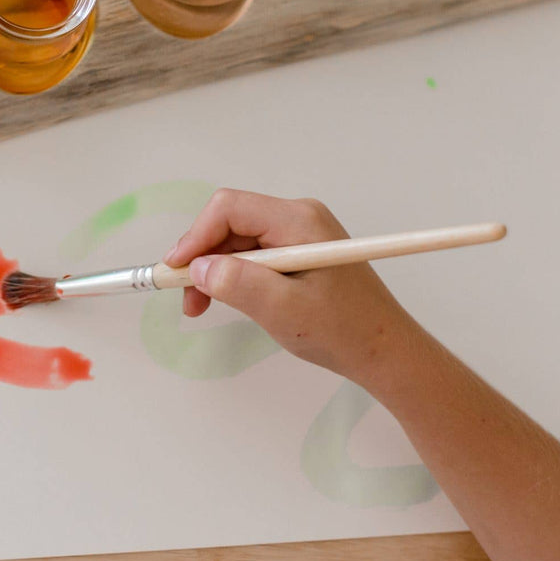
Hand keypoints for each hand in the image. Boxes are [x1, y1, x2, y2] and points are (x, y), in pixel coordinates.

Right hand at [163, 188, 426, 380]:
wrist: (384, 351)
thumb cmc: (342, 331)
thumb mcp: (283, 310)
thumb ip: (238, 284)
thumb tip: (198, 267)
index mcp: (299, 220)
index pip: (230, 208)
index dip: (196, 236)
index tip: (175, 270)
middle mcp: (298, 217)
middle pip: (231, 223)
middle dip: (202, 257)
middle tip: (186, 298)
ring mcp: (300, 234)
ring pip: (238, 240)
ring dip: (214, 270)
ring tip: (200, 307)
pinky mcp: (300, 252)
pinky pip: (254, 255)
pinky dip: (233, 276)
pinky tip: (225, 300)